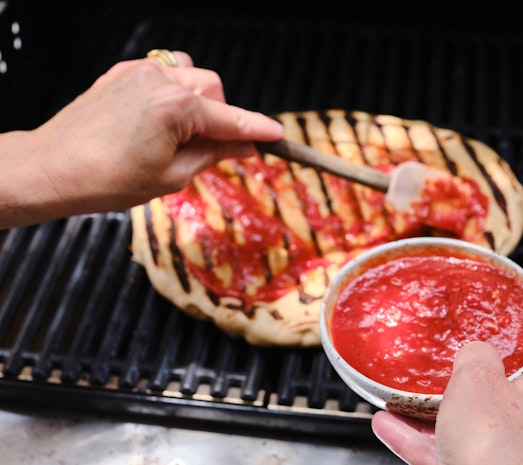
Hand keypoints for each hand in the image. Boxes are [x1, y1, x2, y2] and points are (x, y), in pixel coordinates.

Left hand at [0, 51, 282, 227]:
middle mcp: (162, 81)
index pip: (231, 119)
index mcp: (177, 109)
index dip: (257, 129)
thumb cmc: (109, 180)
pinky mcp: (122, 72)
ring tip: (182, 131)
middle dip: (220, 116)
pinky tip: (160, 116)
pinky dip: (173, 90)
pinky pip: (163, 71)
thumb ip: (213, 155)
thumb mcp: (172, 176)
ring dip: (198, 100)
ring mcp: (140, 72)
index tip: (277, 134)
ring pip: (191, 75)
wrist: (54, 168)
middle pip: (214, 90)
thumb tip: (244, 146)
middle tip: (211, 148)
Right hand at [371, 341, 522, 464]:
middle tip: (433, 387)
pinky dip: (417, 443)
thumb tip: (474, 351)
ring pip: (464, 436)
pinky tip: (390, 428)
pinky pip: (444, 458)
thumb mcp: (477, 376)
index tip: (477, 361)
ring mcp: (512, 464)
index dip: (503, 365)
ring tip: (398, 405)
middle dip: (455, 397)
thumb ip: (476, 355)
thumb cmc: (498, 447)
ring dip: (426, 421)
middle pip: (491, 406)